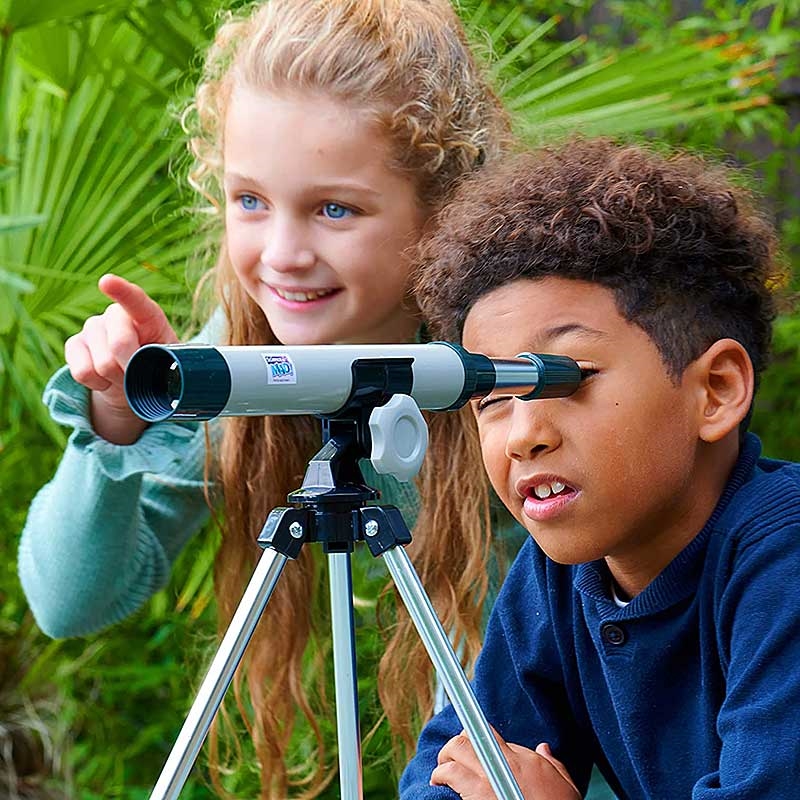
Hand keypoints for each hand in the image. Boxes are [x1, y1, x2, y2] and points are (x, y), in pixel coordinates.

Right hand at [64, 274, 177, 443]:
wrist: (134, 382)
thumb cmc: (158, 366)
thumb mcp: (171, 363)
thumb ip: (170, 363)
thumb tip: (169, 375)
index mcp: (146, 315)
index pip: (136, 301)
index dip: (122, 291)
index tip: (107, 282)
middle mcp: (115, 315)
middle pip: (119, 344)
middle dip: (132, 369)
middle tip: (140, 377)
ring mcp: (92, 327)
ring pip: (101, 364)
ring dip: (116, 380)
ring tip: (125, 377)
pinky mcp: (74, 344)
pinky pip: (82, 372)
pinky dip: (98, 385)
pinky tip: (106, 379)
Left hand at [430, 727, 580, 799]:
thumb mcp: (564, 785)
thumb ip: (552, 763)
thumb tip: (544, 749)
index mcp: (521, 759)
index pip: (489, 733)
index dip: (474, 735)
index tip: (468, 741)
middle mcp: (502, 764)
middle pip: (467, 739)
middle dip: (454, 745)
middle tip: (450, 756)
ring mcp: (487, 780)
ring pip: (455, 752)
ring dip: (443, 759)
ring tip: (440, 771)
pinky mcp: (476, 796)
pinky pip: (451, 776)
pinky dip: (441, 777)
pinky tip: (439, 784)